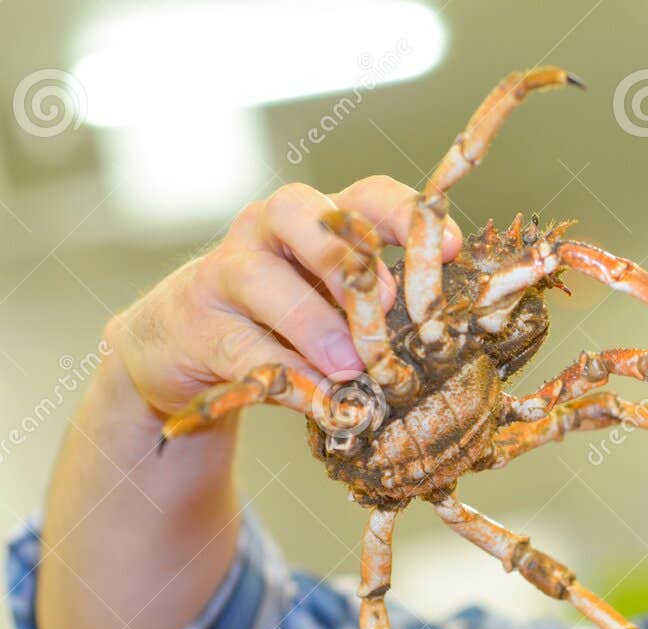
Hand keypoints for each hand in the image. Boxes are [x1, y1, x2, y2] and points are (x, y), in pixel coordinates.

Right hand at [102, 177, 460, 419]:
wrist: (186, 343)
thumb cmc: (286, 319)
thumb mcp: (339, 306)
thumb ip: (382, 311)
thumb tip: (442, 342)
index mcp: (317, 220)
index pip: (364, 196)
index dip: (406, 215)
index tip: (450, 249)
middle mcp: (266, 231)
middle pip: (299, 213)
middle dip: (345, 256)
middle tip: (387, 303)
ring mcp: (224, 272)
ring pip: (262, 279)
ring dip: (314, 324)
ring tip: (351, 367)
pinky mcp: (196, 326)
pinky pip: (241, 347)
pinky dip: (285, 377)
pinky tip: (320, 401)